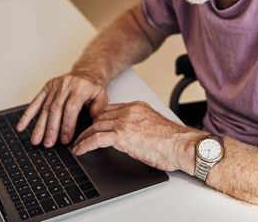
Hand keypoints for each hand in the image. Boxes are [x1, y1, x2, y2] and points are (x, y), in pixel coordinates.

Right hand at [16, 73, 107, 146]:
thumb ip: (97, 112)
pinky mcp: (47, 87)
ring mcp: (55, 85)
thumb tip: (91, 128)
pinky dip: (28, 115)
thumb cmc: (93, 88)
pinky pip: (36, 101)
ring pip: (45, 107)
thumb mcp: (102, 97)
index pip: (71, 108)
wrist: (86, 72)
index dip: (67, 125)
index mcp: (80, 87)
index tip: (64, 140)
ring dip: (39, 126)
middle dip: (51, 128)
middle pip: (55, 109)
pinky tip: (21, 126)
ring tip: (36, 140)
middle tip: (48, 144)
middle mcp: (66, 85)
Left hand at [72, 101, 202, 172]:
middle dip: (89, 127)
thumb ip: (140, 127)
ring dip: (84, 136)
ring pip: (96, 126)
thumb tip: (133, 138)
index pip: (112, 109)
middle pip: (101, 116)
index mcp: (138, 107)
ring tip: (77, 144)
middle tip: (80, 135)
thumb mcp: (154, 127)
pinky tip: (80, 150)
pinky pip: (96, 139)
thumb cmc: (173, 142)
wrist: (181, 145)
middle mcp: (130, 111)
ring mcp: (125, 122)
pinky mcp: (122, 135)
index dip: (99, 118)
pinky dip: (85, 144)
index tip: (93, 125)